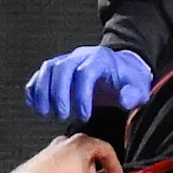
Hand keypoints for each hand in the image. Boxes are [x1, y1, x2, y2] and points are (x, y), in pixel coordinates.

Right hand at [25, 45, 152, 124]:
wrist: (122, 68)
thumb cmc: (129, 80)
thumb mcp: (138, 88)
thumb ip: (132, 94)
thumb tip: (123, 99)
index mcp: (101, 59)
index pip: (85, 73)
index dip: (81, 95)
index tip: (83, 115)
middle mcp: (81, 56)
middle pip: (62, 68)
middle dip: (58, 93)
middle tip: (60, 115)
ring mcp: (68, 60)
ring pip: (48, 69)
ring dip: (43, 91)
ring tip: (44, 112)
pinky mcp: (59, 67)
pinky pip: (41, 73)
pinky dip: (35, 88)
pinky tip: (34, 104)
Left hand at [26, 132, 126, 172]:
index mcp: (84, 142)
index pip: (108, 150)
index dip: (116, 166)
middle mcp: (69, 139)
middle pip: (92, 151)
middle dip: (100, 169)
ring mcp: (54, 145)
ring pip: (77, 156)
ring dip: (85, 170)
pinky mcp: (43, 155)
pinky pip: (64, 160)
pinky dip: (71, 170)